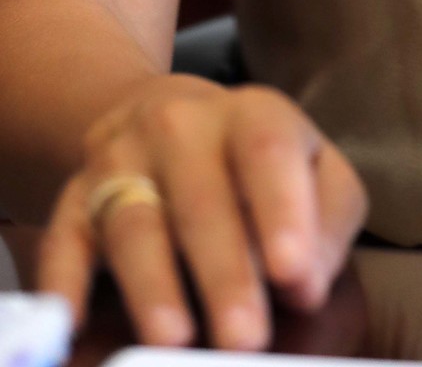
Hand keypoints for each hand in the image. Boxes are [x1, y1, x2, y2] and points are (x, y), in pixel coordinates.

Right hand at [37, 73, 367, 350]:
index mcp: (251, 115)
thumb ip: (326, 221)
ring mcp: (120, 162)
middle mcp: (180, 127)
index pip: (267, 151)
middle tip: (245, 338)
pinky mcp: (74, 201)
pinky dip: (65, 286)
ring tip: (173, 339)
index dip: (281, 210)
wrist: (164, 116)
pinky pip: (64, 243)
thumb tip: (308, 284)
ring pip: (133, 223)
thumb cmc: (256, 163)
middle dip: (223, 272)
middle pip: (200, 198)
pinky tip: (72, 326)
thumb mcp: (313, 170)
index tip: (292, 271)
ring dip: (151, 285)